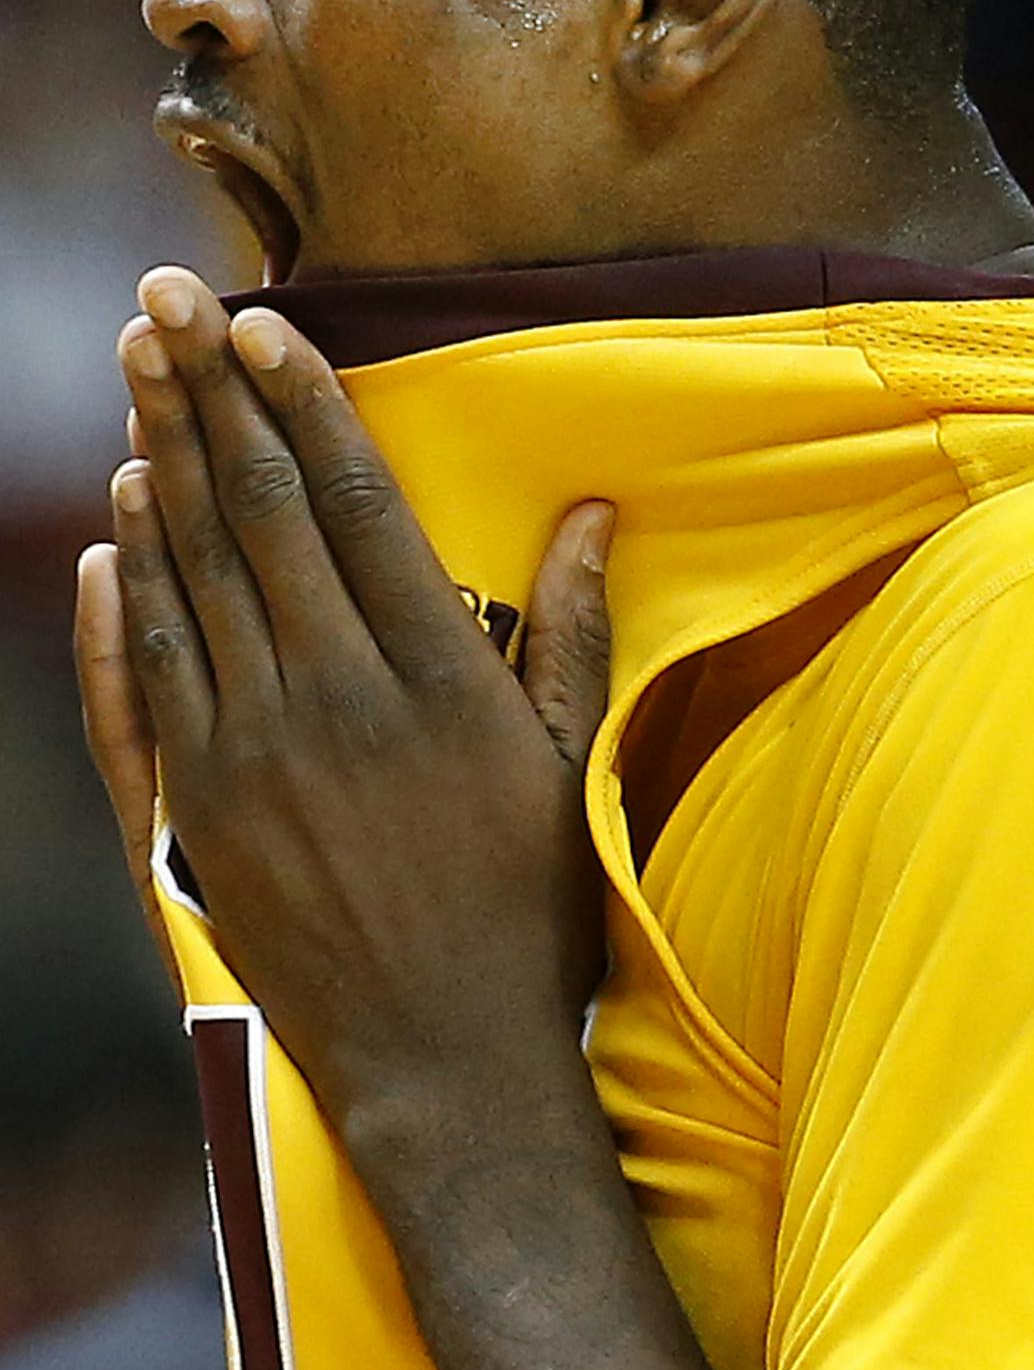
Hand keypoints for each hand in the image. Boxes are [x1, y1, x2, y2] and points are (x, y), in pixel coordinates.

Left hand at [74, 266, 614, 1121]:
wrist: (441, 1067)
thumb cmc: (525, 910)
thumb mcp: (568, 767)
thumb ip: (572, 631)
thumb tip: (592, 510)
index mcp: (431, 677)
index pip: (352, 504)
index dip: (304, 402)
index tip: (264, 321)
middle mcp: (329, 699)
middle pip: (252, 516)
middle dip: (207, 395)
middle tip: (163, 302)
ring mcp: (246, 757)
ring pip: (185, 579)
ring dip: (155, 466)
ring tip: (136, 372)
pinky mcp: (192, 816)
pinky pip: (138, 683)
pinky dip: (117, 599)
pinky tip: (106, 528)